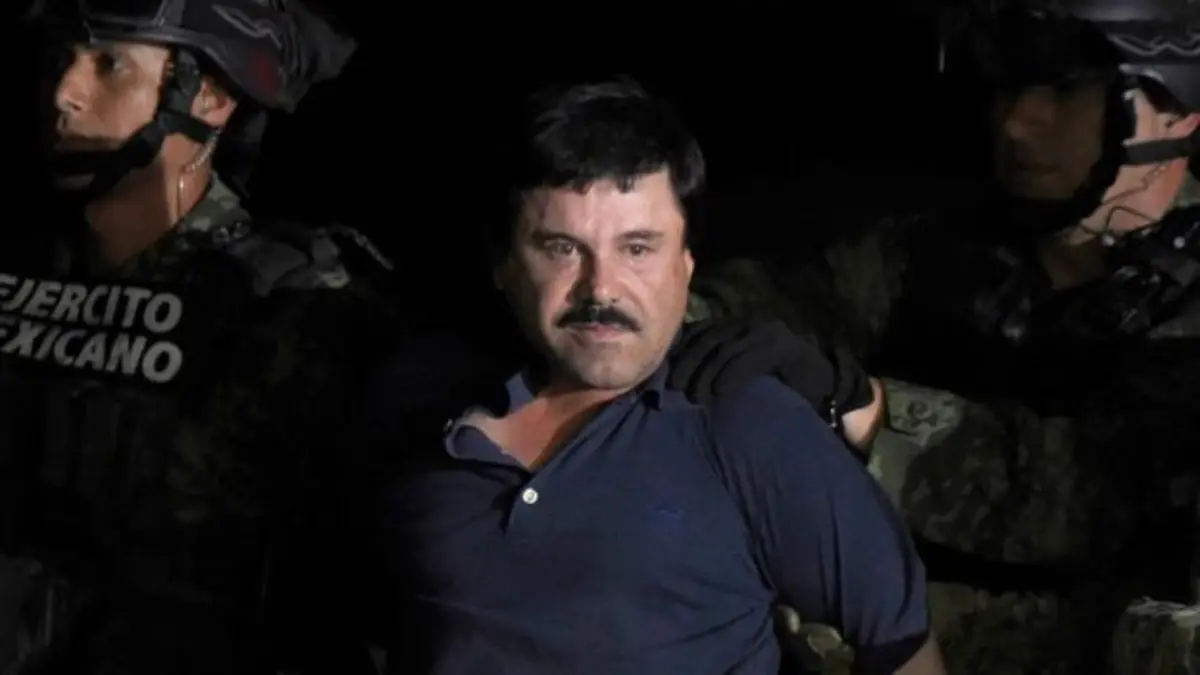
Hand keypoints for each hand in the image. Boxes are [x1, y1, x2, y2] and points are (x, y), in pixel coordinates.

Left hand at [666, 318, 873, 425]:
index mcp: (739, 327)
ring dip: (706, 373)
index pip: (702, 332)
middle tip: (675, 388)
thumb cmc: (780, 385)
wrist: (827, 389)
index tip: (666, 375)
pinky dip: (731, 375)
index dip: (682, 352)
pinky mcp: (784, 347)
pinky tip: (719, 391)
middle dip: (689, 364)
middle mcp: (752, 324)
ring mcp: (769, 333)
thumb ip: (718, 367)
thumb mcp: (743, 373)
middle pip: (710, 339)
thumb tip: (679, 379)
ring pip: (726, 349)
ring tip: (695, 396)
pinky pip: (749, 359)